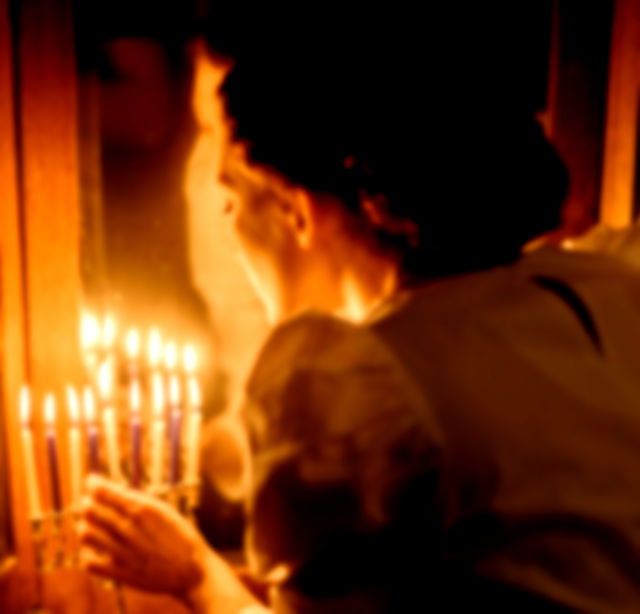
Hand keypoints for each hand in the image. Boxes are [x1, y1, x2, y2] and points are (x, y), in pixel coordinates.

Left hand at [78, 475, 209, 599]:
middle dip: (88, 503)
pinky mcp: (120, 573)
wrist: (192, 571)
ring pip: (86, 534)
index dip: (93, 484)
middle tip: (90, 502)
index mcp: (142, 509)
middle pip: (90, 510)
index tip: (91, 481)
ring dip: (85, 526)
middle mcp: (129, 528)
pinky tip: (94, 549)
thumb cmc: (182, 537)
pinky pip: (89, 562)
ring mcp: (122, 552)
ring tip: (90, 524)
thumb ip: (139, 504)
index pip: (103, 492)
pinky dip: (87, 553)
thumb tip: (116, 494)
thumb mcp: (164, 511)